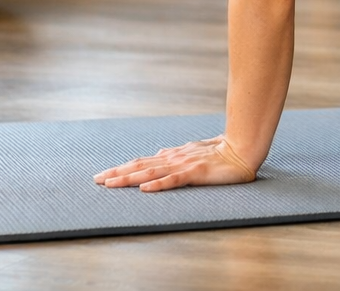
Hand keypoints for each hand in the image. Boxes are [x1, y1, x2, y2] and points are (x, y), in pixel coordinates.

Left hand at [94, 136, 256, 191]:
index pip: (142, 163)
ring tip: (111, 184)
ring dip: (129, 179)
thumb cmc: (221, 151)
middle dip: (117, 173)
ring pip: (151, 173)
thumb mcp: (194, 152)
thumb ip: (176, 154)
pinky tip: (144, 190)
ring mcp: (184, 165)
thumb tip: (159, 154)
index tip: (104, 175)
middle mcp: (174, 159)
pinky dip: (158, 185)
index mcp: (173, 155)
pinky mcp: (196, 173)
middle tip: (96, 180)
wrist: (243, 150)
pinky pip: (174, 180)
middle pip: (140, 167)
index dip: (122, 168)